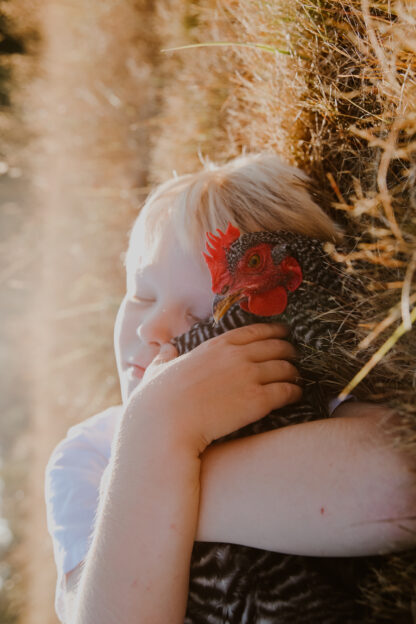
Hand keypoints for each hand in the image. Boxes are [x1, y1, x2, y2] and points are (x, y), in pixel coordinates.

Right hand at [127, 323, 301, 454]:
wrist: (166, 425)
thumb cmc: (157, 400)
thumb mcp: (158, 369)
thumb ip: (165, 357)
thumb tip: (165, 350)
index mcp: (216, 345)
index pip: (255, 331)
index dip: (274, 331)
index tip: (283, 334)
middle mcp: (237, 356)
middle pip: (276, 346)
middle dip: (289, 351)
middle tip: (294, 357)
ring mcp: (249, 376)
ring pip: (286, 368)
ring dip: (294, 373)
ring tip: (296, 378)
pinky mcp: (257, 400)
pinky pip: (287, 391)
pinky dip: (295, 392)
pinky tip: (296, 395)